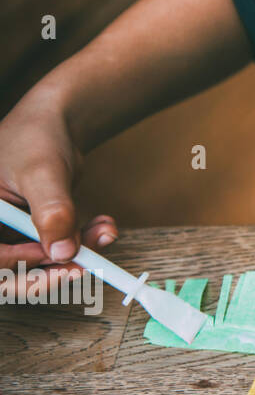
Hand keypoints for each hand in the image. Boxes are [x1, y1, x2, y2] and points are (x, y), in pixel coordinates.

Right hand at [0, 87, 117, 302]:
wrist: (57, 122)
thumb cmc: (37, 137)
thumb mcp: (42, 172)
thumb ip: (51, 211)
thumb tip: (63, 253)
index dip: (20, 264)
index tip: (57, 257)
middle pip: (9, 272)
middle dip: (50, 272)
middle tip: (83, 267)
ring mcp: (10, 234)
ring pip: (39, 265)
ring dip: (76, 255)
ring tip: (104, 232)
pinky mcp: (34, 234)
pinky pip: (57, 251)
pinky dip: (83, 244)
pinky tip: (104, 228)